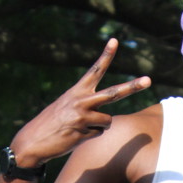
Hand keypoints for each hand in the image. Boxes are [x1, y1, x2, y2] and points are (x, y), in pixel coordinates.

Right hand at [11, 39, 150, 163]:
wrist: (33, 141)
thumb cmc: (52, 124)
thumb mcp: (66, 107)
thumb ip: (86, 106)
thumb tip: (106, 119)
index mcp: (77, 91)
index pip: (95, 70)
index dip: (106, 55)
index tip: (115, 40)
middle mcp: (82, 101)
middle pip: (114, 93)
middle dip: (133, 87)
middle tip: (149, 80)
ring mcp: (83, 116)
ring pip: (107, 121)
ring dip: (98, 127)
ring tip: (79, 128)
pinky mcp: (84, 132)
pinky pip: (98, 134)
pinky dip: (90, 136)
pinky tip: (74, 136)